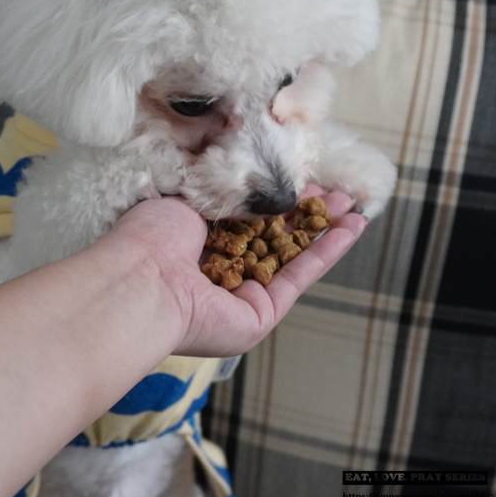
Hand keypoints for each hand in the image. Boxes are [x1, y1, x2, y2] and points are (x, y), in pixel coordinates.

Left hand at [106, 186, 367, 356]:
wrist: (142, 279)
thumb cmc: (151, 236)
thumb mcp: (190, 198)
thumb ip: (226, 192)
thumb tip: (254, 180)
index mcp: (198, 245)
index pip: (246, 221)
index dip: (276, 201)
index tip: (301, 180)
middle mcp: (221, 273)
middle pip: (274, 240)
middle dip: (307, 215)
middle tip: (336, 193)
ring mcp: (241, 297)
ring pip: (292, 259)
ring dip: (325, 232)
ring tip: (354, 208)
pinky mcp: (259, 316)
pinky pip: (299, 279)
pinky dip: (327, 252)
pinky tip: (351, 228)